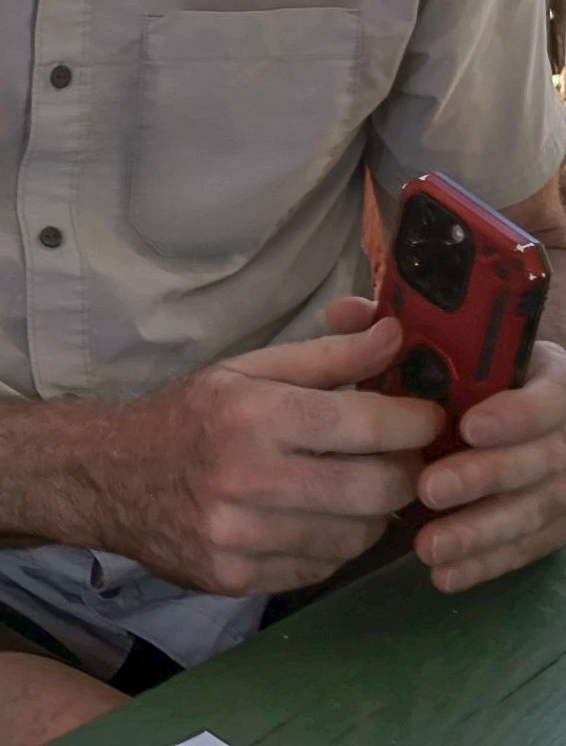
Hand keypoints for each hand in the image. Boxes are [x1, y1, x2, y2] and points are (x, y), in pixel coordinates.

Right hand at [99, 308, 442, 595]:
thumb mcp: (246, 370)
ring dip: (374, 513)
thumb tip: (396, 336)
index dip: (414, 421)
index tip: (426, 417)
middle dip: (407, 472)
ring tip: (355, 486)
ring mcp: (242, 538)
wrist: (108, 476)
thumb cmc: (187, 414)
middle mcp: (247, 478)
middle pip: (378, 490)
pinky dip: (335, 543)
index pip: (365, 424)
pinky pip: (323, 568)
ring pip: (359, 537)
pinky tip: (316, 518)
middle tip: (401, 457)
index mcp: (251, 413)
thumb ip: (327, 357)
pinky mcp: (238, 580)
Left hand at [411, 335, 565, 591]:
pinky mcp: (558, 528)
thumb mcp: (456, 344)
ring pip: (536, 515)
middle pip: (541, 463)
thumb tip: (343, 311)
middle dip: (484, 478)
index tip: (468, 426)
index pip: (549, 398)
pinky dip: (487, 565)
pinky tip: (445, 576)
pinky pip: (529, 551)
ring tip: (426, 547)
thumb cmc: (477, 371)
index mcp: (552, 381)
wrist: (521, 419)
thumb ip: (403, 327)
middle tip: (428, 488)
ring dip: (481, 534)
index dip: (514, 415)